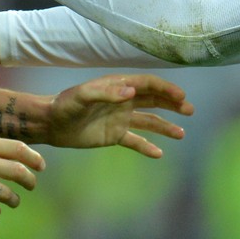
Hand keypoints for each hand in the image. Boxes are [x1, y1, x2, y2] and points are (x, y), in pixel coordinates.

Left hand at [45, 74, 193, 157]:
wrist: (50, 123)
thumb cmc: (64, 105)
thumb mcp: (81, 96)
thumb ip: (106, 93)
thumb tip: (132, 91)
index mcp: (117, 86)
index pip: (148, 84)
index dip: (166, 89)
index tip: (181, 96)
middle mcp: (122, 100)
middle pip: (154, 100)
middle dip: (173, 103)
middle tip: (189, 110)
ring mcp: (119, 118)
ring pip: (148, 121)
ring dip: (165, 126)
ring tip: (181, 134)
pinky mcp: (114, 135)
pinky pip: (135, 141)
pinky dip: (147, 146)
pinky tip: (159, 154)